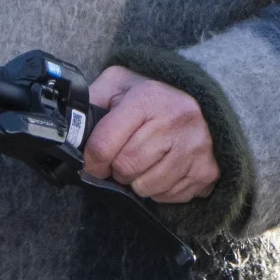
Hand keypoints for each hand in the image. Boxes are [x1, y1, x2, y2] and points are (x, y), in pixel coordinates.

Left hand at [83, 68, 220, 203]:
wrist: (209, 101)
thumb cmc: (156, 96)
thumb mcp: (121, 83)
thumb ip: (93, 99)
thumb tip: (70, 129)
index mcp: (147, 98)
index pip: (104, 145)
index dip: (91, 161)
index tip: (93, 162)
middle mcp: (175, 121)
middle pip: (125, 169)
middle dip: (117, 169)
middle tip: (124, 158)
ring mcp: (194, 148)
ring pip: (146, 187)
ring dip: (138, 181)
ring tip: (146, 161)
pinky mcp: (206, 171)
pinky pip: (168, 196)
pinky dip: (161, 188)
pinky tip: (166, 167)